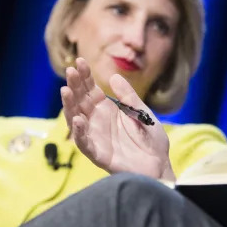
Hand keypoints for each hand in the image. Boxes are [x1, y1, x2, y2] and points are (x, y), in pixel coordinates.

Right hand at [60, 57, 175, 180]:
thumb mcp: (142, 112)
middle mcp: (97, 122)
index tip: (79, 61)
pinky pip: (86, 144)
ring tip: (66, 91)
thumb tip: (114, 77)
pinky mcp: (99, 155)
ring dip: (70, 106)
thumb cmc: (151, 139)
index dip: (84, 77)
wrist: (160, 164)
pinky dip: (80, 133)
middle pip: (80, 102)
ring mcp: (96, 138)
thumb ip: (129, 97)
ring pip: (77, 121)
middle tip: (70, 71)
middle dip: (74, 86)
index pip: (90, 90)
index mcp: (106, 110)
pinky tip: (79, 120)